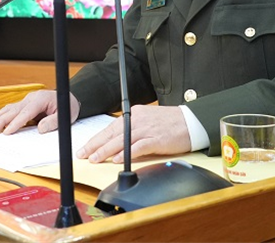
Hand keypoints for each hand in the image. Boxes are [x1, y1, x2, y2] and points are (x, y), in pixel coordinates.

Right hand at [0, 90, 79, 134]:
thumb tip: (40, 129)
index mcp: (41, 99)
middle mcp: (31, 98)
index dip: (16, 123)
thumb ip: (53, 122)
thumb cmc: (67, 106)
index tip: (7, 132)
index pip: (26, 112)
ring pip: (8, 108)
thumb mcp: (65, 116)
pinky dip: (0, 116)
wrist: (68, 98)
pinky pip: (10, 110)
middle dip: (0, 121)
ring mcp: (26, 100)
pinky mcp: (24, 104)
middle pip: (12, 110)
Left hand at [76, 105, 190, 163]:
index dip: (96, 139)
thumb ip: (132, 129)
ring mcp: (146, 129)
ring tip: (95, 159)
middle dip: (95, 145)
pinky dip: (126, 153)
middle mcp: (137, 120)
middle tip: (83, 155)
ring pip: (121, 140)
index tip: (86, 148)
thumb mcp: (147, 120)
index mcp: (134, 114)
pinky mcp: (156, 139)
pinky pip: (138, 147)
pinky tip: (118, 159)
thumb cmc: (170, 123)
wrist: (190, 121)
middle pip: (112, 134)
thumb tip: (117, 143)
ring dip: (106, 151)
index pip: (110, 128)